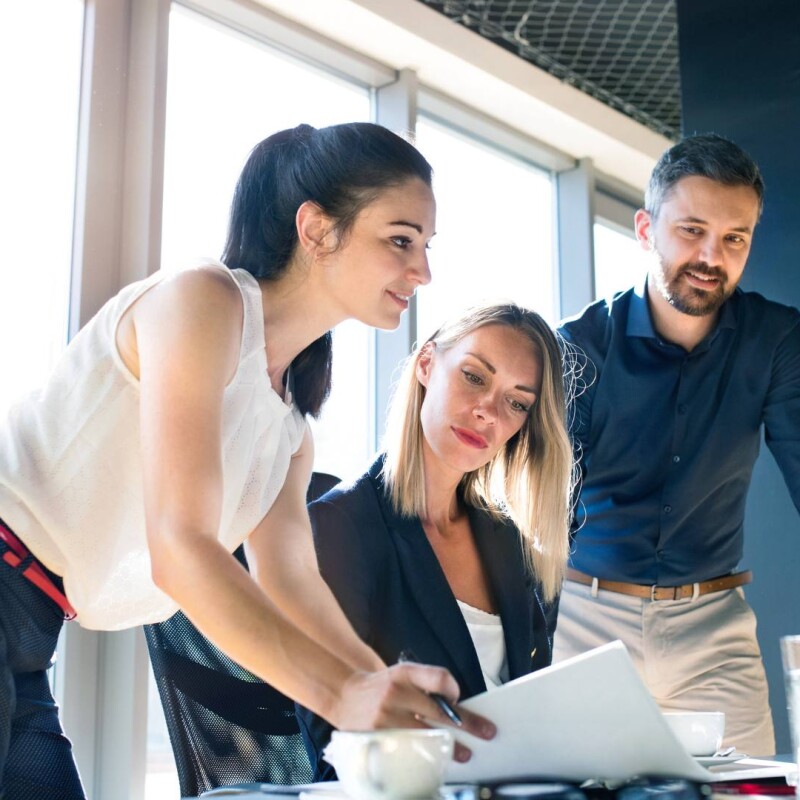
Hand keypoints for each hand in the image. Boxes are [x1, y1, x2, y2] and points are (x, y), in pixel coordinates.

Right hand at [332, 664, 495, 761]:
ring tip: (463, 754)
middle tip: (485, 732)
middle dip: (466, 724)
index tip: (458, 699)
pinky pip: (407, 749)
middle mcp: (395, 692)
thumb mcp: (402, 675)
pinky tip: (433, 759)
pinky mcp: (376, 737)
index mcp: (404, 673)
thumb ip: (426, 685)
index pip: (437, 677)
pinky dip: (423, 755)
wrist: (345, 694)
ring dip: (448, 746)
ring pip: (425, 735)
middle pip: (438, 710)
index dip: (453, 689)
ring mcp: (384, 717)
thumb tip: (457, 707)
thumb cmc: (382, 687)